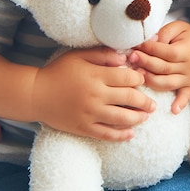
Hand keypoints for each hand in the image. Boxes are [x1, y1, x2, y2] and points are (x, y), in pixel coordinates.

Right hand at [32, 47, 155, 140]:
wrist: (35, 94)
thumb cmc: (59, 71)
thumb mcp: (80, 55)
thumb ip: (103, 54)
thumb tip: (125, 58)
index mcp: (96, 76)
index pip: (127, 77)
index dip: (139, 78)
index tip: (143, 79)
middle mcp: (95, 96)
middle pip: (129, 98)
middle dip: (145, 101)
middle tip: (154, 104)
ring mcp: (90, 114)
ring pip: (121, 118)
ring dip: (138, 118)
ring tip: (146, 116)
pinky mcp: (83, 128)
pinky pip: (106, 134)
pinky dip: (120, 136)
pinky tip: (131, 134)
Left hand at [131, 21, 189, 113]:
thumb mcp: (180, 27)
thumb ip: (165, 32)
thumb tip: (151, 41)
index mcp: (186, 50)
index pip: (165, 52)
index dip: (149, 49)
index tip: (136, 46)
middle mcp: (188, 66)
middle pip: (164, 68)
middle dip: (145, 63)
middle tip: (131, 58)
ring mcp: (189, 78)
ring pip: (168, 83)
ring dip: (152, 81)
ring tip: (139, 75)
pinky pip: (185, 97)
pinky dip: (180, 104)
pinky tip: (173, 110)